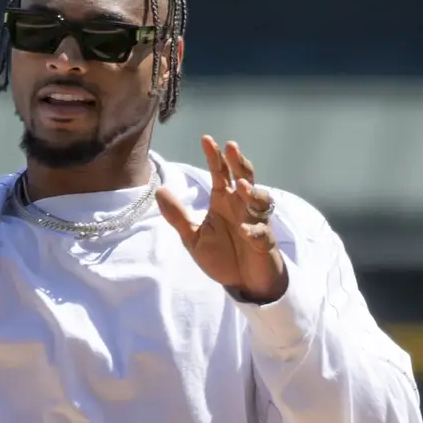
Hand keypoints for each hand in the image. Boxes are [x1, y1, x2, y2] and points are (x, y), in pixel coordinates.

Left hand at [157, 136, 286, 303]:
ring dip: (252, 192)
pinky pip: (261, 233)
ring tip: (240, 186)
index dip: (214, 156)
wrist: (242, 283)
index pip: (220, 172)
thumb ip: (178, 216)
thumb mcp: (193, 237)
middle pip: (245, 177)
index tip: (206, 139)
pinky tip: (243, 230)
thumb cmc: (222, 256)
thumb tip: (159, 190)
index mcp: (224, 200)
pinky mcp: (264, 242)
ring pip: (259, 200)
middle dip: (239, 162)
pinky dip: (253, 231)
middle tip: (231, 147)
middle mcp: (241, 206)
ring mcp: (255, 222)